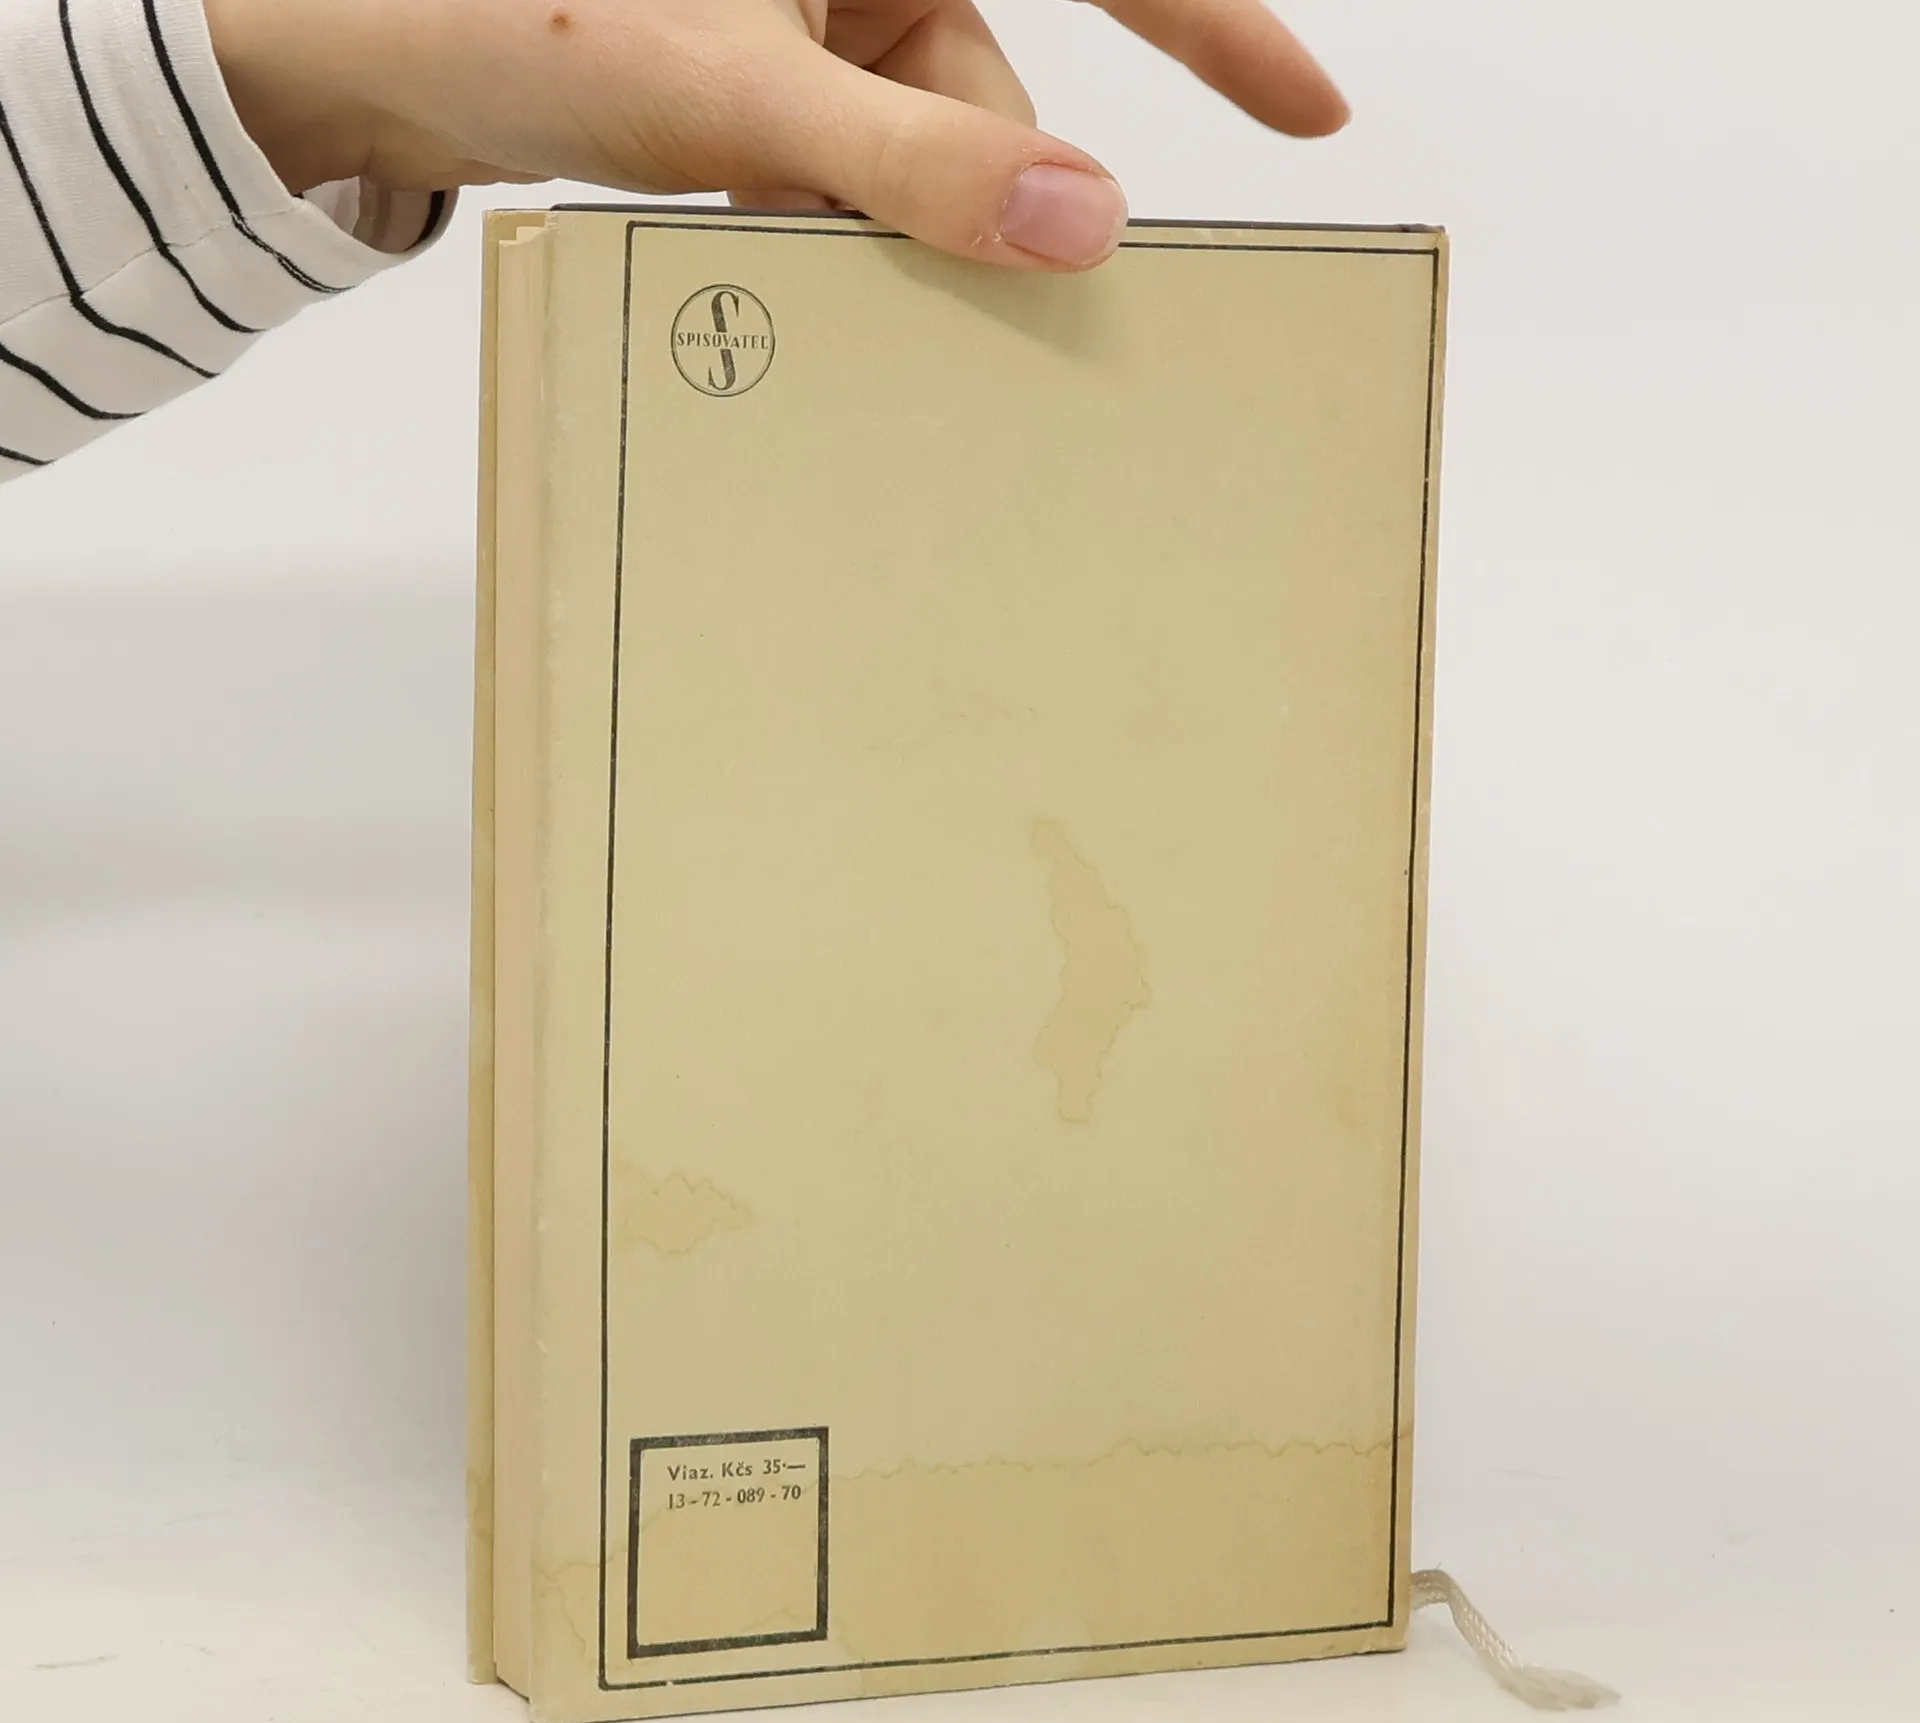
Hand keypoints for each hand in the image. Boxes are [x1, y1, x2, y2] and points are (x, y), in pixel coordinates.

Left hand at [205, 0, 1347, 270]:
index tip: (1311, 116)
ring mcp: (814, 18)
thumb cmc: (519, 10)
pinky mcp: (766, 80)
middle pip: (997, 87)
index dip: (1221, 24)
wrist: (364, 48)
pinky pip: (852, 173)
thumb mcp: (734, 92)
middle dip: (984, 202)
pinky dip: (832, 236)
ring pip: (920, 153)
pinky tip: (770, 266)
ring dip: (885, 240)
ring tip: (791, 270)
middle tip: (1006, 322)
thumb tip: (1086, 218)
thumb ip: (914, 158)